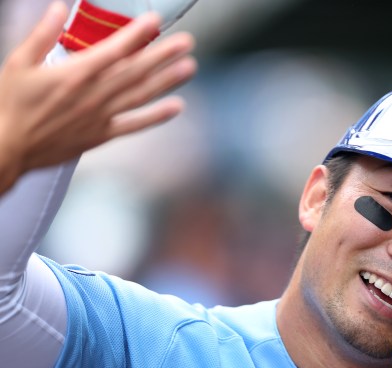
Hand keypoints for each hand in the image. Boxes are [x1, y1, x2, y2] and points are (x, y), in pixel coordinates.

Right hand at [0, 1, 196, 193]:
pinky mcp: (102, 135)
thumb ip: (41, 34)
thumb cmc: (10, 103)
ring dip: (167, 81)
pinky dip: (156, 117)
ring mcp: (101, 116)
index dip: (137, 34)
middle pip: (136, 71)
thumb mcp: (19, 62)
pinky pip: (134, 125)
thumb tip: (60, 7)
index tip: (156, 20)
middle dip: (163, 54)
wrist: (8, 147)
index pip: (114, 49)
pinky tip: (176, 107)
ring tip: (190, 67)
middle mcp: (94, 94)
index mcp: (75, 73)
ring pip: (140, 95)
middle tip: (187, 42)